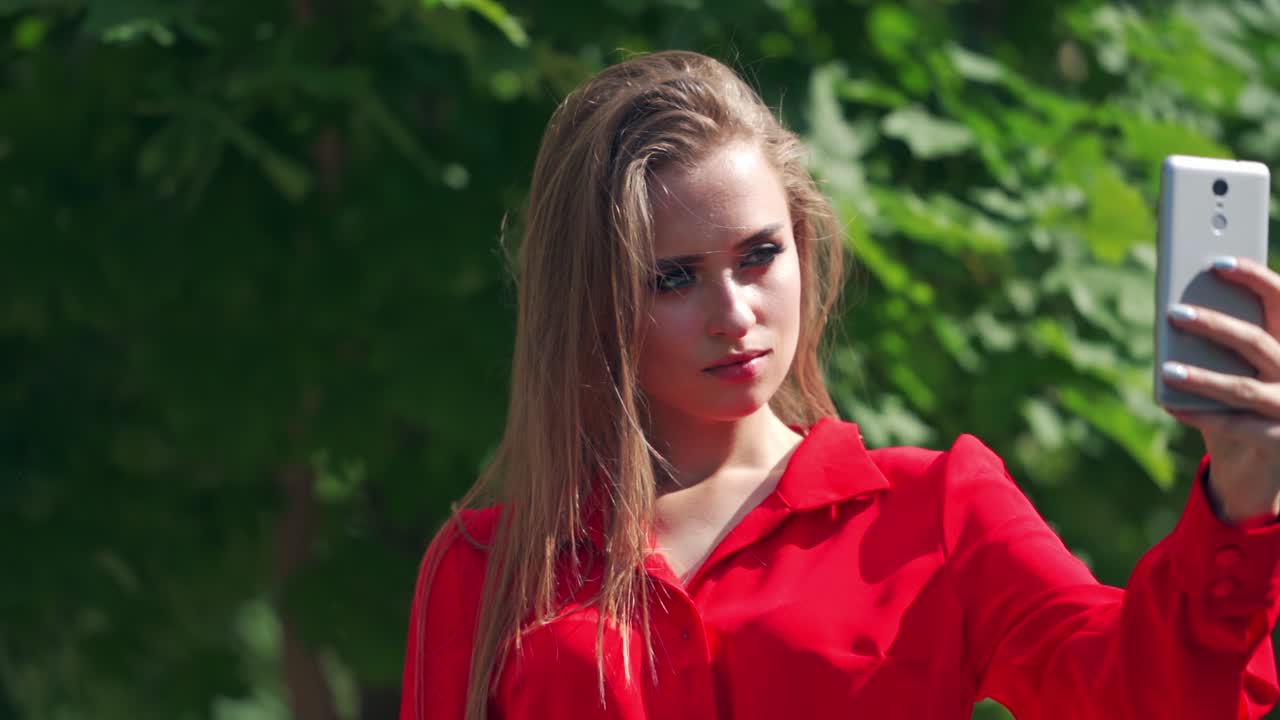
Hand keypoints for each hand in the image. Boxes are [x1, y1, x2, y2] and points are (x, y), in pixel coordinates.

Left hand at [1161, 256, 1279, 526]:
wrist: (1264, 464)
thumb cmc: (1248, 402)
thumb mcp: (1244, 367)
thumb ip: (1226, 343)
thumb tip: (1180, 310)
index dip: (1254, 277)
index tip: (1217, 262)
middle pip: (1257, 341)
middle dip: (1215, 325)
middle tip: (1175, 313)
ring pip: (1243, 387)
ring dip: (1202, 377)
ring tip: (1168, 369)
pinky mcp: (1279, 441)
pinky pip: (1235, 425)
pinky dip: (1199, 414)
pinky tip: (1170, 404)